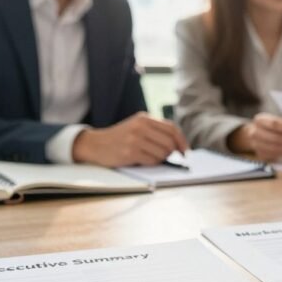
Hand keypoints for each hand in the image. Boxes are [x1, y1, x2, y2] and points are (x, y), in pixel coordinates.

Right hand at [72, 112, 188, 166]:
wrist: (95, 144)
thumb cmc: (121, 138)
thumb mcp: (137, 127)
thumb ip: (156, 131)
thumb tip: (179, 146)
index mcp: (144, 118)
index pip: (172, 129)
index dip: (182, 141)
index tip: (185, 151)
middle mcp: (140, 126)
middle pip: (170, 142)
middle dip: (171, 152)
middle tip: (166, 157)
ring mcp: (135, 139)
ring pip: (163, 153)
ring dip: (161, 159)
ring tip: (149, 157)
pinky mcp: (130, 152)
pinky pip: (152, 161)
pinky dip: (152, 163)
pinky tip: (142, 160)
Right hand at [227, 114, 281, 159]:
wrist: (255, 134)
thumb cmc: (269, 126)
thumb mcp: (275, 120)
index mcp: (260, 120)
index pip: (275, 124)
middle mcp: (255, 132)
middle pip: (276, 138)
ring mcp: (256, 145)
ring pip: (277, 148)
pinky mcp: (261, 154)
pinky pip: (276, 155)